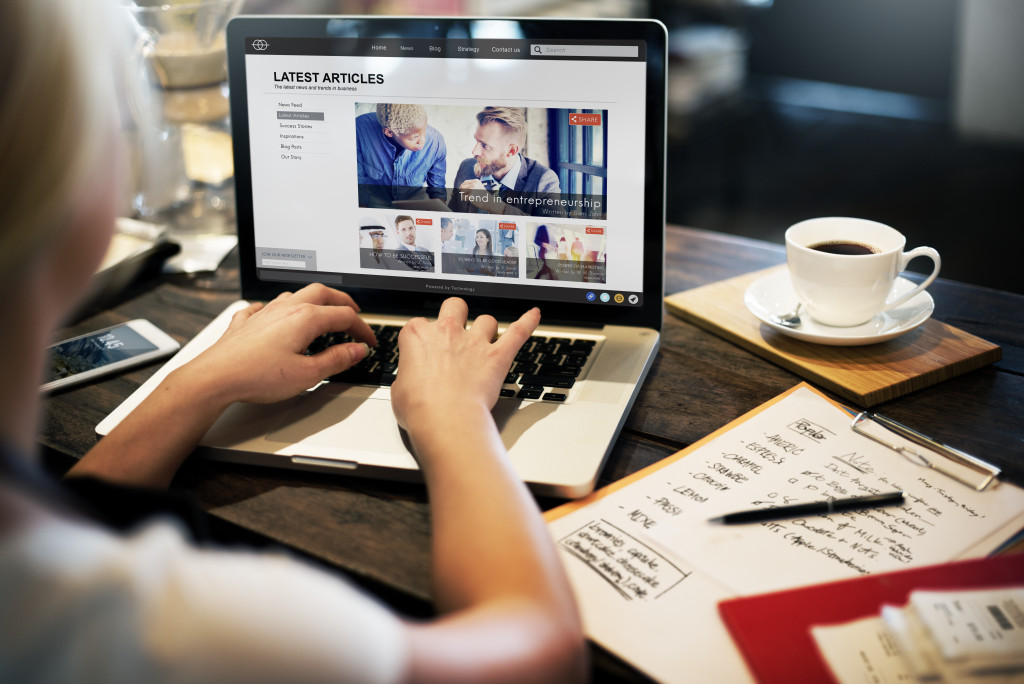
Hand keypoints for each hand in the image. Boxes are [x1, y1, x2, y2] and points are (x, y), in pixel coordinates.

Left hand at [184, 283, 376, 404]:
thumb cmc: (257, 376)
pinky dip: (276, 309)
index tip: (369, 341)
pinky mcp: (245, 322)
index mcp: (305, 318)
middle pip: (322, 293)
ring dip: (313, 301)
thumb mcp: (307, 374)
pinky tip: (273, 314)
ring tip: (321, 311)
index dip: (362, 328)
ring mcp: (264, 313)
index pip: (344, 317)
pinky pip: (263, 307)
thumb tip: (356, 350)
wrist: (215, 377)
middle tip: (354, 313)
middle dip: (342, 302)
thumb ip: (336, 360)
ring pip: (294, 295)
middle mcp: (285, 309)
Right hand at [391, 298, 538, 434]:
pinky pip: (518, 332)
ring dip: (486, 328)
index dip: (423, 337)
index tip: (424, 350)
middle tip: (456, 327)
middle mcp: (447, 332)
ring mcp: (474, 342)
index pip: (419, 324)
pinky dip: (528, 322)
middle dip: (456, 313)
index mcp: (418, 336)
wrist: (445, 419)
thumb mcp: (397, 390)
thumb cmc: (420, 408)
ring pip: (486, 320)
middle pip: (454, 306)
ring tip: (485, 339)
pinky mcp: (497, 356)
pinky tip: (534, 315)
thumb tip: (409, 382)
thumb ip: (406, 377)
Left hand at [458, 179, 502, 213]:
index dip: (462, 186)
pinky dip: (466, 199)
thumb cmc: (483, 196)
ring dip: (464, 195)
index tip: (462, 190)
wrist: (489, 202)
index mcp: (476, 181)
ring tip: (471, 197)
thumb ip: (471, 185)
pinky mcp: (471, 195)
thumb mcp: (478, 187)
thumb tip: (461, 187)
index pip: (465, 182)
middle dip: (462, 191)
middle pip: (462, 186)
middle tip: (465, 195)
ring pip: (462, 191)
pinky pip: (464, 197)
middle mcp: (474, 184)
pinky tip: (472, 200)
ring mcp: (472, 189)